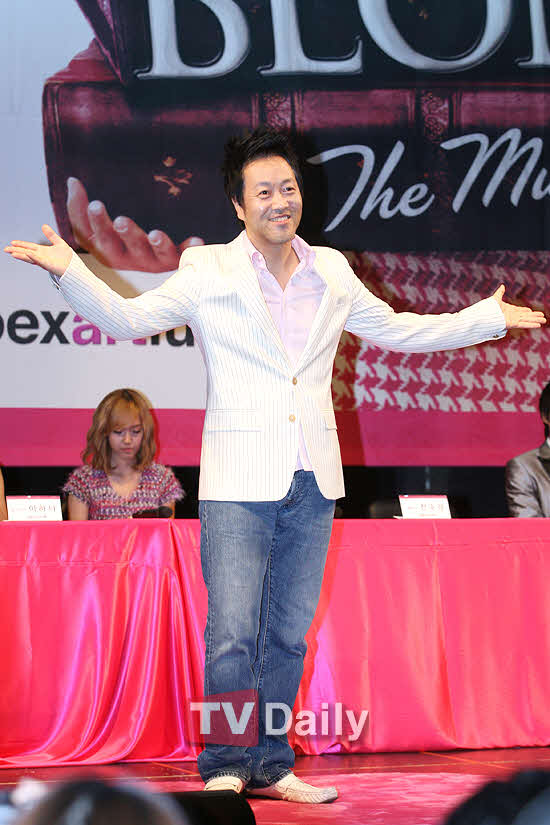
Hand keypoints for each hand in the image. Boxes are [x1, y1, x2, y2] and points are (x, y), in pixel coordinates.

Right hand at [4, 224, 71, 275]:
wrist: (73, 267)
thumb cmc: (67, 257)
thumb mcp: (58, 242)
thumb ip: (51, 235)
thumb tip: (43, 225)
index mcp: (42, 251)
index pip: (29, 247)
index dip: (21, 245)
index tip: (12, 243)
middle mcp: (41, 256)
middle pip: (26, 253)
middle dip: (16, 251)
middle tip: (6, 249)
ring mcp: (44, 261)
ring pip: (30, 258)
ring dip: (22, 255)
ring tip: (12, 253)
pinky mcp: (49, 266)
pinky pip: (40, 261)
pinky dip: (34, 257)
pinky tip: (28, 254)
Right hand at [67, 177, 202, 271]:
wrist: (163, 262)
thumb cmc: (126, 240)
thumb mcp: (102, 225)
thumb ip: (82, 208)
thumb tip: (71, 180)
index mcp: (107, 249)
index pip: (94, 239)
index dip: (94, 223)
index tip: (96, 203)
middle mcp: (129, 258)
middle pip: (120, 250)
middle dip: (122, 235)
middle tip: (120, 220)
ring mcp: (153, 261)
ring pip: (152, 255)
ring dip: (154, 244)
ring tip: (154, 234)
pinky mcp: (175, 259)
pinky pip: (184, 255)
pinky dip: (190, 248)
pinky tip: (197, 239)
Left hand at [492, 285, 546, 328]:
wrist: (484, 316)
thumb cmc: (488, 308)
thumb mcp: (496, 298)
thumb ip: (500, 293)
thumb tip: (502, 286)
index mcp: (509, 310)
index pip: (520, 310)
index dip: (526, 311)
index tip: (531, 311)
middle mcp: (512, 315)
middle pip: (526, 315)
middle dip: (534, 316)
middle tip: (543, 317)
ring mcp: (513, 320)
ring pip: (527, 319)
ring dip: (536, 320)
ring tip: (544, 320)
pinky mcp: (513, 324)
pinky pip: (524, 324)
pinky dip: (531, 324)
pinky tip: (538, 325)